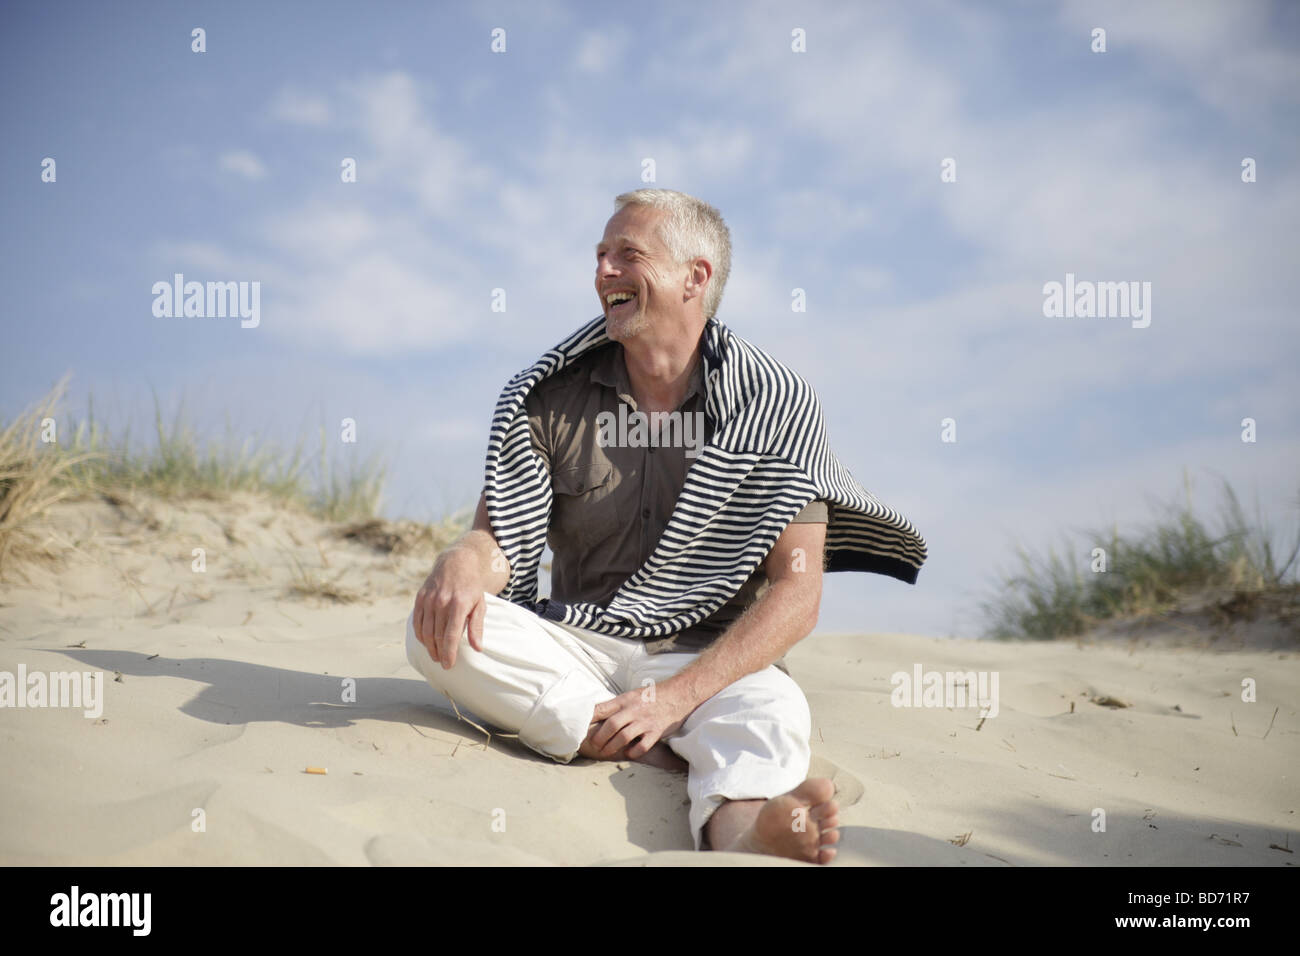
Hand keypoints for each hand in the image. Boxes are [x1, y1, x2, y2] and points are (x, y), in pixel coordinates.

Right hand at [412, 550, 486, 669]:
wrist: (456, 563)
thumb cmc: (471, 587)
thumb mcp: (480, 604)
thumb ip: (477, 627)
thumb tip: (478, 649)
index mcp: (459, 604)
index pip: (451, 635)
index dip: (449, 653)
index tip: (449, 665)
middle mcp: (442, 602)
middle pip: (436, 636)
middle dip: (439, 653)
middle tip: (442, 663)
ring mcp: (429, 599)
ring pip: (425, 631)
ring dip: (429, 647)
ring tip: (435, 656)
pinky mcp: (420, 598)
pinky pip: (417, 621)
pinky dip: (420, 635)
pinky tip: (425, 642)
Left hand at [587, 680, 693, 759]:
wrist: (679, 695)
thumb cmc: (652, 696)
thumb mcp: (633, 695)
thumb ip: (617, 705)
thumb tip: (597, 713)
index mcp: (625, 700)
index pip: (602, 708)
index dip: (589, 718)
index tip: (579, 725)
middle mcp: (634, 710)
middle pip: (611, 725)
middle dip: (599, 737)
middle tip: (593, 744)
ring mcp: (645, 721)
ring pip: (624, 737)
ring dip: (612, 747)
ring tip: (605, 752)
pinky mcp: (656, 731)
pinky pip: (642, 746)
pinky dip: (633, 752)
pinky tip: (628, 754)